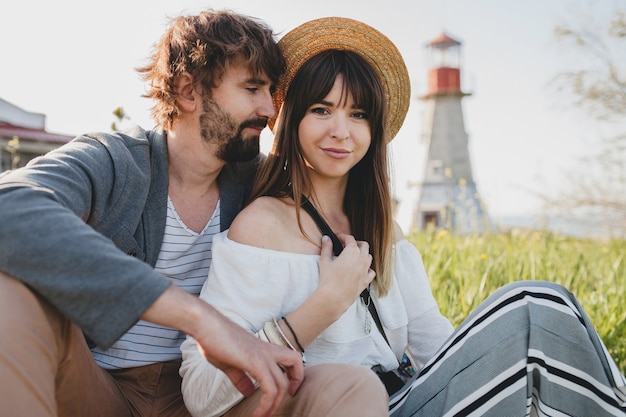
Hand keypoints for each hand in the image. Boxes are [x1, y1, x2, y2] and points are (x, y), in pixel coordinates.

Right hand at [142, 286, 303, 416]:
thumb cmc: (214, 340)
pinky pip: (270, 388)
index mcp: (264, 348)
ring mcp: (263, 355)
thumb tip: (249, 392)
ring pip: (282, 383)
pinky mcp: (256, 362)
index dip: (296, 374)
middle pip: (295, 365)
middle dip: (291, 388)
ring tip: (263, 416)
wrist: (206, 325)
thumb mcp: (230, 363)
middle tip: (276, 407)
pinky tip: (257, 413)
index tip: (289, 390)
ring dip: (274, 405)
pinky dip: (266, 404)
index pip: (292, 357)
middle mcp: (268, 350)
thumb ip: (241, 378)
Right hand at [317, 233, 375, 314]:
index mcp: (352, 252)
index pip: (350, 239)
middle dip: (356, 243)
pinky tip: (361, 270)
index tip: (338, 237)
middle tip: (347, 245)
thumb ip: (326, 247)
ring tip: (354, 256)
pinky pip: (371, 272)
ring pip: (369, 257)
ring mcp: (365, 270)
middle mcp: (361, 259)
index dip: (343, 236)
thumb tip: (326, 239)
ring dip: (363, 254)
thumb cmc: (328, 280)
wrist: (334, 298)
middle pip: (364, 245)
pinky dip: (367, 268)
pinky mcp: (366, 281)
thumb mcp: (325, 260)